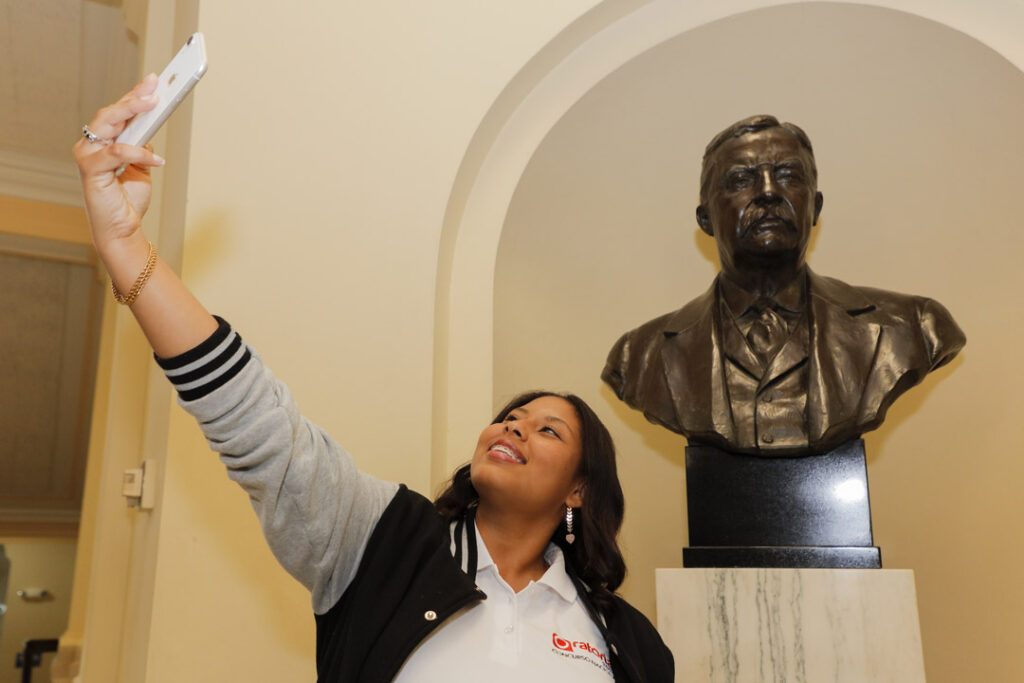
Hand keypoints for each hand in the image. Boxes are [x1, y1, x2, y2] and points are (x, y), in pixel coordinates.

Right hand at [73, 74, 165, 253]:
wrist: (122, 228)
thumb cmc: (128, 199)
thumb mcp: (141, 168)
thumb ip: (141, 147)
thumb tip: (148, 130)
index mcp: (103, 141)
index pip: (119, 112)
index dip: (135, 95)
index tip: (154, 81)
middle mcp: (91, 144)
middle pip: (112, 113)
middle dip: (134, 96)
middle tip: (155, 84)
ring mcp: (88, 155)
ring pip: (108, 124)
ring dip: (131, 111)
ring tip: (153, 104)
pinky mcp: (90, 170)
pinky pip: (117, 153)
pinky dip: (138, 154)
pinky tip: (157, 160)